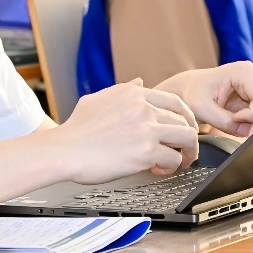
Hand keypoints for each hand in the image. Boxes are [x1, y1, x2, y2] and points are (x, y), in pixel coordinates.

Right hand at [60, 80, 199, 181]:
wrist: (64, 151)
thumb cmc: (75, 130)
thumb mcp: (97, 99)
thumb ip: (122, 90)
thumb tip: (139, 82)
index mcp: (134, 94)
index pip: (175, 101)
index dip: (185, 117)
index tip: (185, 128)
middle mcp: (144, 108)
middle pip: (185, 120)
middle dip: (189, 137)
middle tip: (185, 149)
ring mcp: (147, 129)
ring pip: (187, 138)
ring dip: (187, 152)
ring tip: (179, 162)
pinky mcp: (146, 151)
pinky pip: (173, 159)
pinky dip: (170, 167)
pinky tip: (158, 170)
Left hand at [155, 62, 252, 137]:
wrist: (191, 90)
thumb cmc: (194, 94)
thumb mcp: (202, 109)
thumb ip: (225, 122)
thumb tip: (248, 131)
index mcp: (244, 70)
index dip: (252, 116)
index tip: (234, 120)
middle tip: (239, 129)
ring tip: (242, 126)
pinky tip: (249, 124)